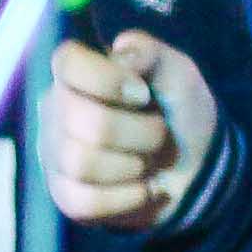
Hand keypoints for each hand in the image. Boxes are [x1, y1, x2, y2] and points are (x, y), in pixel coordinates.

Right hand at [45, 33, 213, 230]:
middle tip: (158, 134)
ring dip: (134, 165)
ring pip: (83, 162)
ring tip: (148, 162)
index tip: (142, 94)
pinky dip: (128, 197)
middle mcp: (56, 110)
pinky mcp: (65, 195)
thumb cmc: (179, 114)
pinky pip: (86, 201)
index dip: (107, 79)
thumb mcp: (178, 75)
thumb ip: (152, 54)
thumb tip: (121, 50)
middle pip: (85, 121)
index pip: (67, 62)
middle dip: (139, 132)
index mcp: (77, 74)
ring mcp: (56, 155)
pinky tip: (143, 189)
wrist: (195, 170)